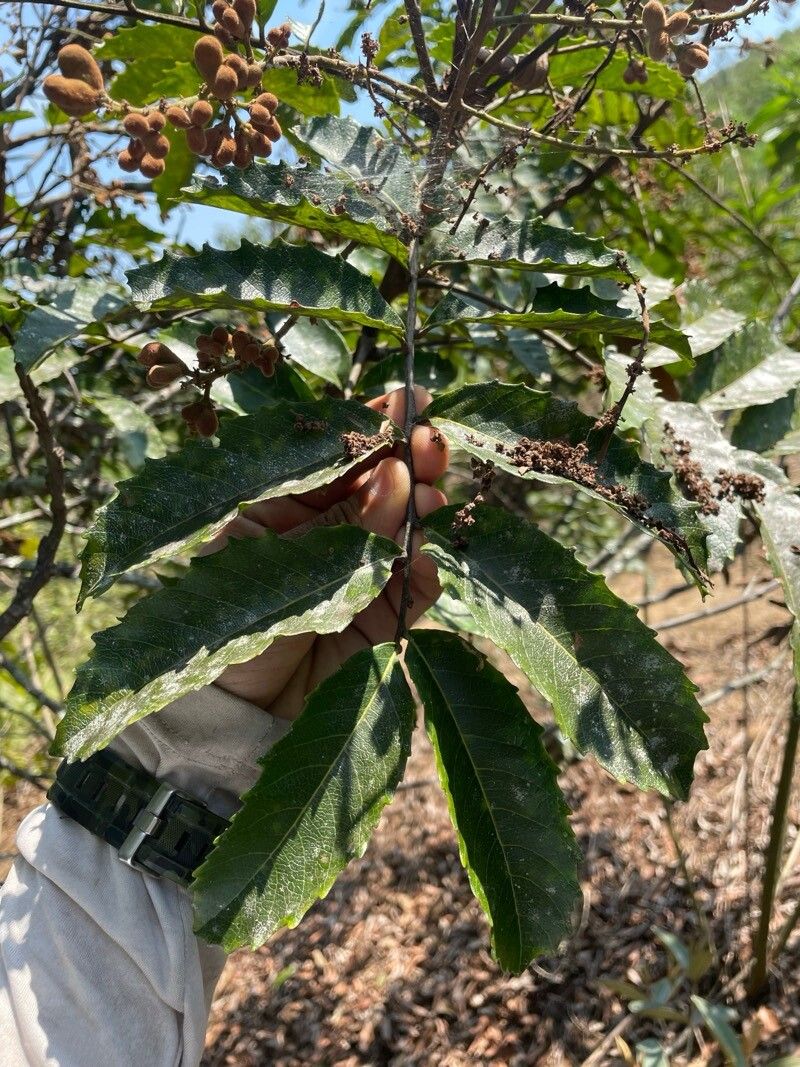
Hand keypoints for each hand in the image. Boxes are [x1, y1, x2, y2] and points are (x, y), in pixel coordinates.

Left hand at [210, 386, 448, 719]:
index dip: (373, 426)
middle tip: (432, 441)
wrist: (235, 716)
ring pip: (406, 530)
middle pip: (380, 486)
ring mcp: (363, 574)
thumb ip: (338, 523)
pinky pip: (417, 586)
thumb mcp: (274, 560)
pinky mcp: (388, 618)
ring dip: (421, 509)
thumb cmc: (229, 627)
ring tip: (428, 495)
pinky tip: (423, 557)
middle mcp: (330, 534)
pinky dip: (425, 571)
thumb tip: (396, 475)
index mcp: (289, 506)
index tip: (410, 398)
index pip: (338, 457)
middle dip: (409, 460)